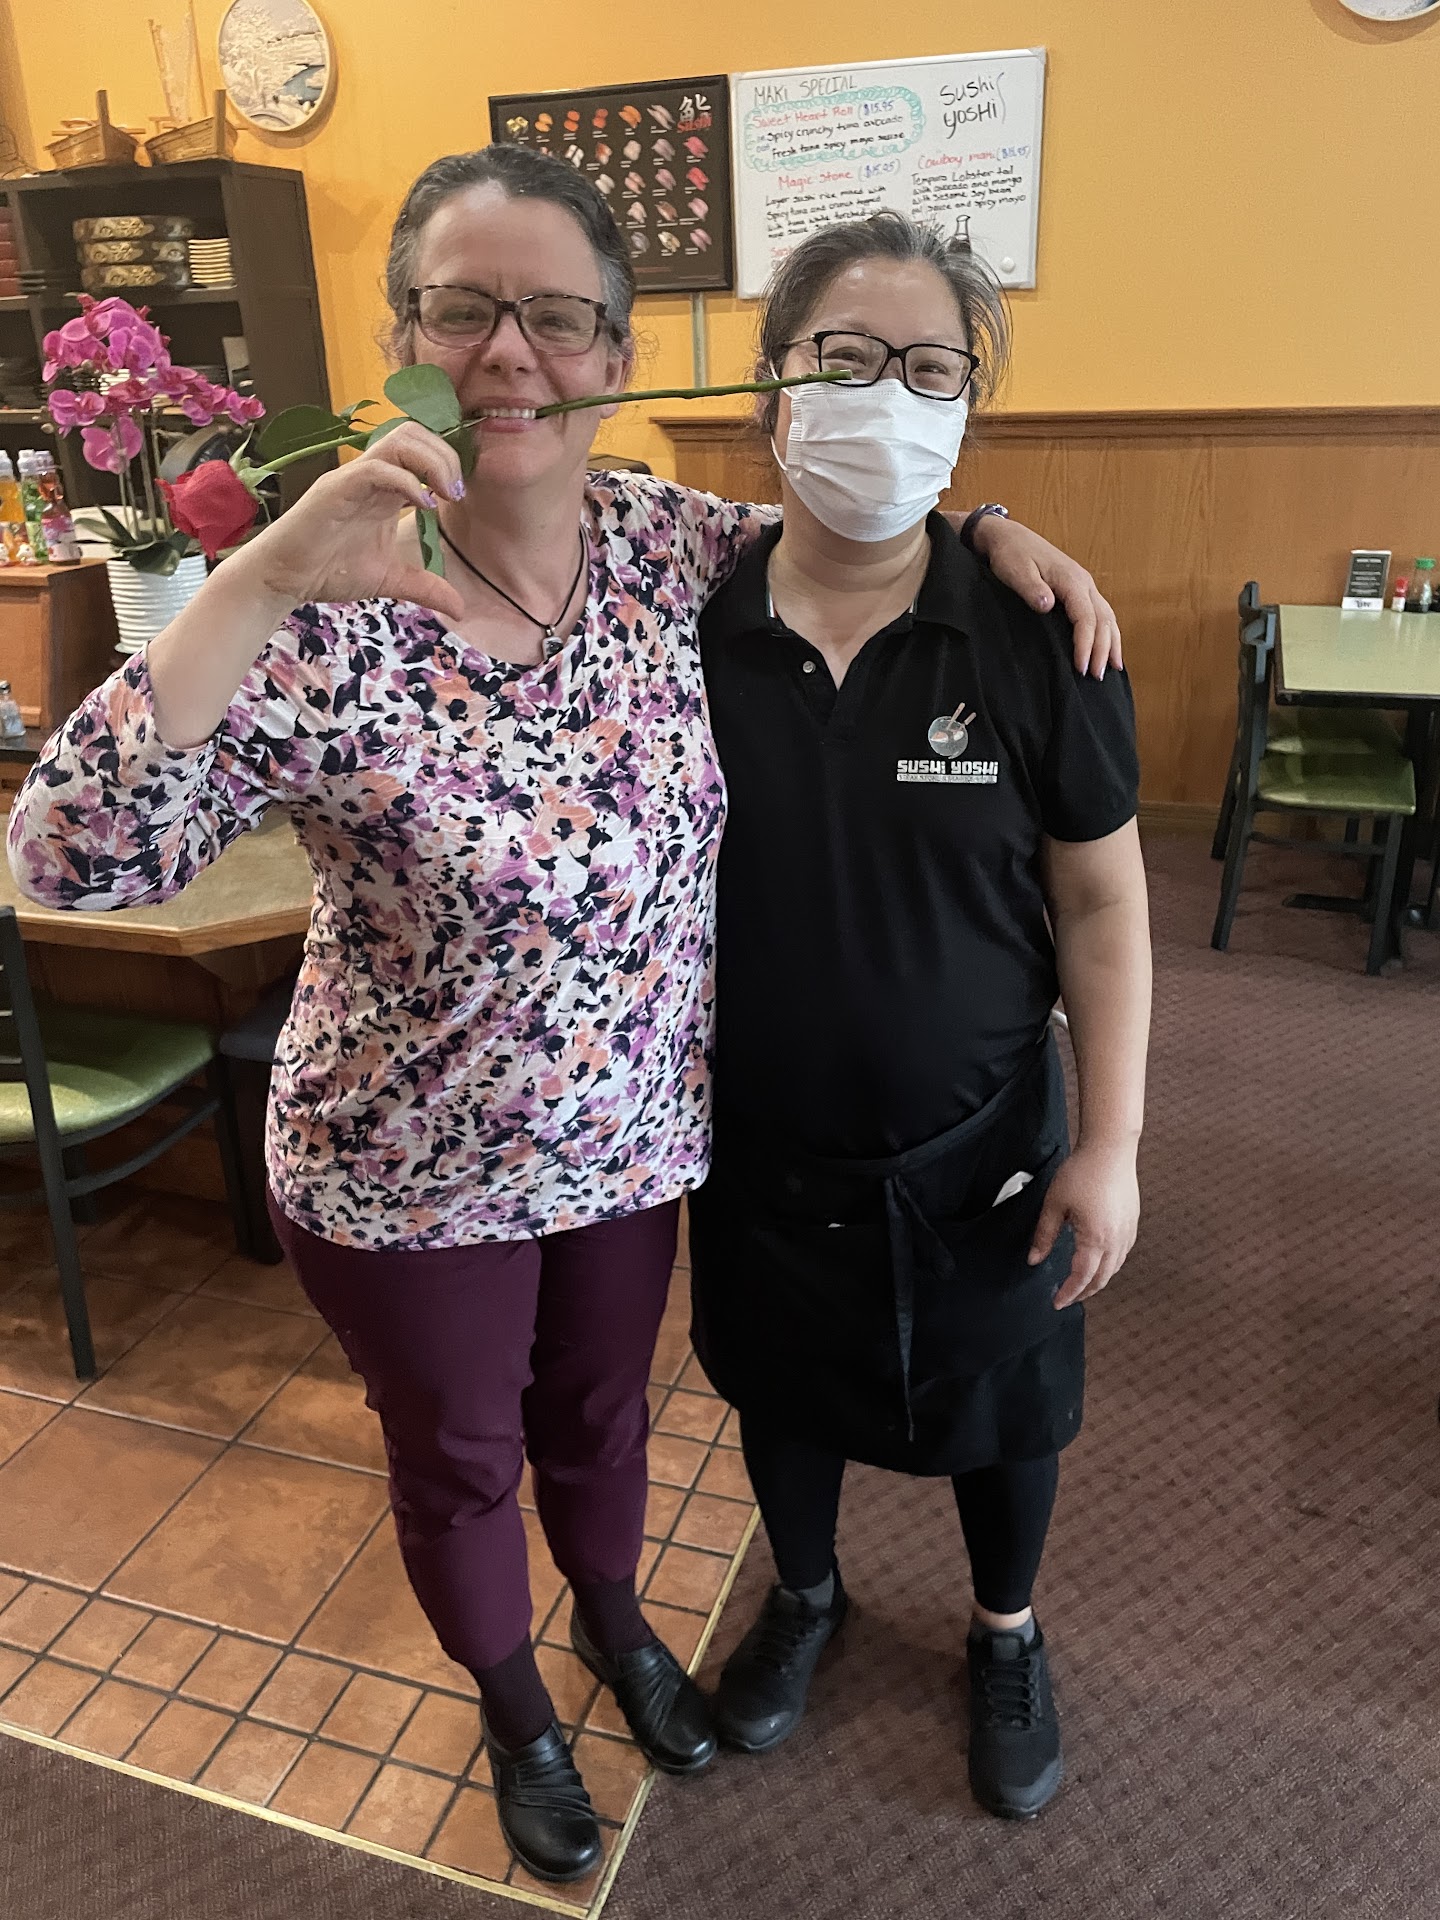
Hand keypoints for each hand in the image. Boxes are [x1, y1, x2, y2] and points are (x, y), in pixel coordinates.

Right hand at [232, 420, 465, 621]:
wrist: (285, 578)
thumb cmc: (329, 571)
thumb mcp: (390, 580)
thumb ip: (425, 587)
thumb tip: (460, 608)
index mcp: (386, 489)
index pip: (423, 451)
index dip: (449, 464)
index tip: (462, 496)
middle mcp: (372, 476)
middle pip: (414, 433)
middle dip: (445, 455)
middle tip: (457, 492)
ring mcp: (354, 478)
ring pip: (398, 440)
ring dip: (431, 460)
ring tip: (446, 493)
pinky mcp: (337, 488)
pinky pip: (376, 468)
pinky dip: (406, 481)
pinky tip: (423, 505)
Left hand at [971, 515, 1122, 678]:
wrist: (1008, 537)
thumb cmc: (1010, 555)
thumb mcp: (1015, 571)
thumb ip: (1031, 589)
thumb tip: (1048, 605)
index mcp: (1070, 579)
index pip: (1086, 617)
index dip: (1086, 644)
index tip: (1080, 667)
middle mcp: (1084, 582)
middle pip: (1103, 619)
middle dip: (1103, 649)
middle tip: (1096, 678)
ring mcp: (1084, 585)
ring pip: (1107, 616)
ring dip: (1111, 642)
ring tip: (1112, 669)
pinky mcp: (1079, 589)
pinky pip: (1100, 613)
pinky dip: (1108, 632)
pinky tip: (1107, 649)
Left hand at [1027, 1142, 1138, 1308]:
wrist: (1110, 1149)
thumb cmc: (1082, 1172)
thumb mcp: (1054, 1204)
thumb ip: (1044, 1235)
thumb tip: (1034, 1259)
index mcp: (1095, 1238)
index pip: (1082, 1277)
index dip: (1069, 1293)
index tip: (1057, 1302)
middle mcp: (1116, 1239)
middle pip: (1102, 1278)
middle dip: (1084, 1292)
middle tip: (1068, 1298)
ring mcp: (1127, 1231)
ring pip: (1115, 1268)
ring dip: (1098, 1280)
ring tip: (1082, 1283)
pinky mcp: (1132, 1222)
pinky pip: (1123, 1253)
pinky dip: (1110, 1265)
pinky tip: (1100, 1261)